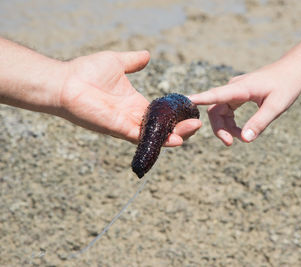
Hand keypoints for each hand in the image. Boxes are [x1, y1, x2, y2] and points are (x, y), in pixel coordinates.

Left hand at [59, 51, 200, 145]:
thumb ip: (133, 61)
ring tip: (192, 131)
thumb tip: (147, 55)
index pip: (160, 113)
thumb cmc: (86, 71)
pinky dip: (158, 140)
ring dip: (174, 135)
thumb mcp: (117, 62)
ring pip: (155, 135)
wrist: (65, 81)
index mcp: (134, 103)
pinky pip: (142, 137)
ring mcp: (126, 124)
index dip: (175, 114)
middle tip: (196, 125)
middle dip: (179, 128)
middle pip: (161, 127)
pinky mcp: (118, 128)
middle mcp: (132, 116)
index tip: (190, 111)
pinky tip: (175, 140)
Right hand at [189, 61, 300, 145]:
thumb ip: (259, 123)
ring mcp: (235, 91)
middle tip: (231, 143)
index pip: (215, 95)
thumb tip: (245, 139)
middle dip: (219, 128)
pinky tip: (241, 131)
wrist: (293, 70)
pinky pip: (227, 110)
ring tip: (241, 138)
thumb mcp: (276, 106)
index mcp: (241, 88)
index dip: (199, 99)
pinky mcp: (238, 94)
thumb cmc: (286, 86)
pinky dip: (231, 123)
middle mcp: (233, 88)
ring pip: (220, 112)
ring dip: (226, 127)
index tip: (185, 101)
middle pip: (215, 110)